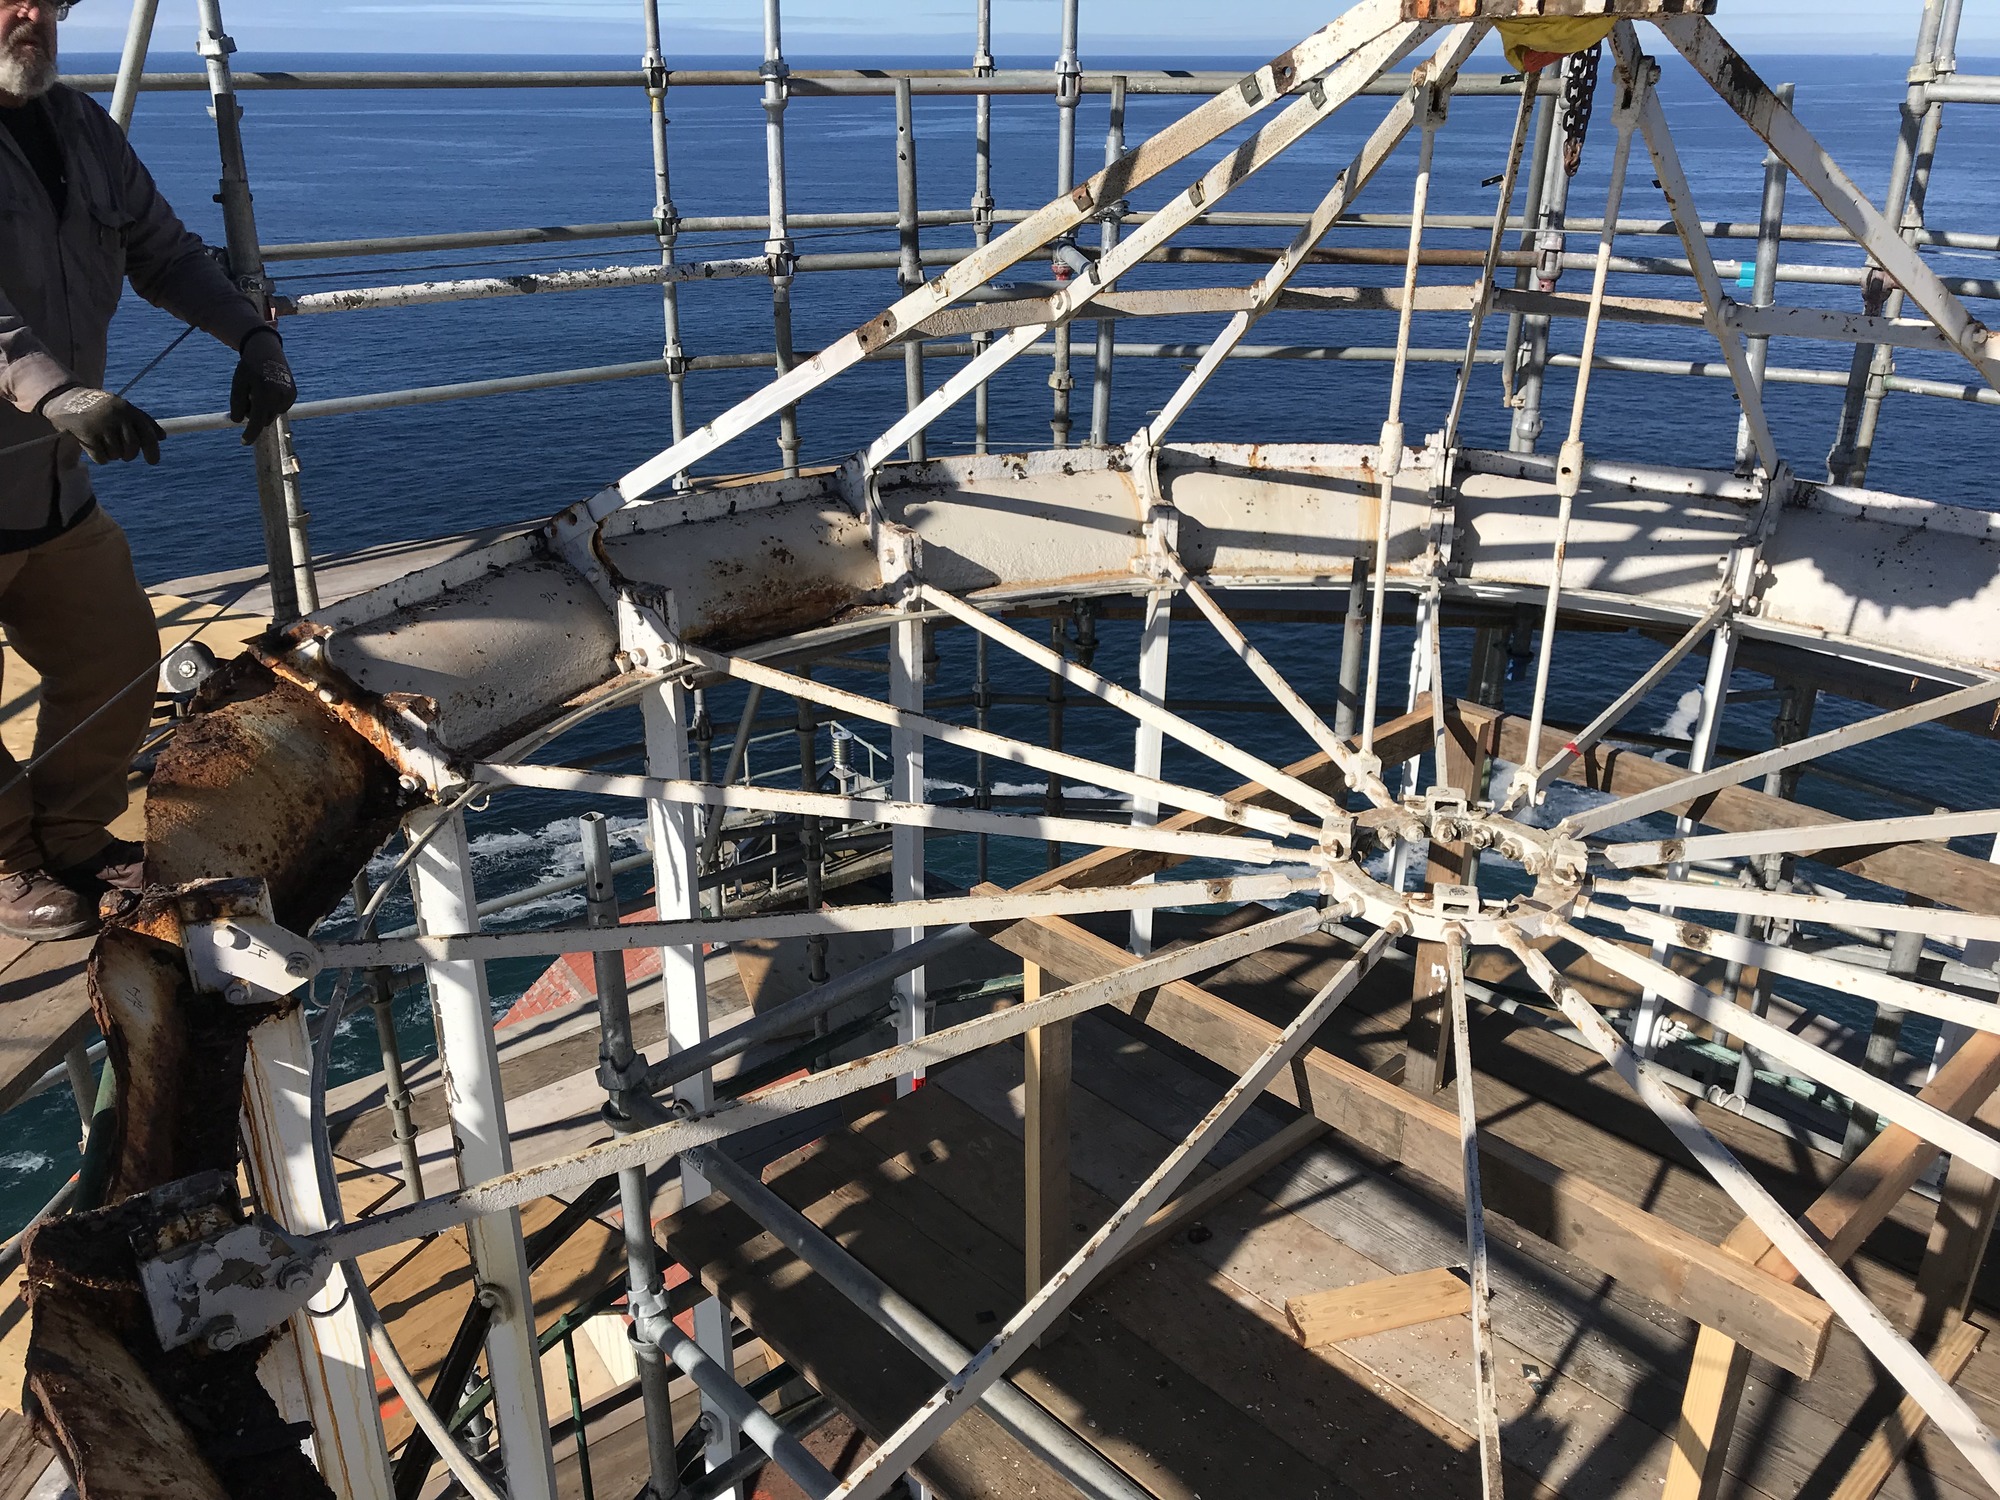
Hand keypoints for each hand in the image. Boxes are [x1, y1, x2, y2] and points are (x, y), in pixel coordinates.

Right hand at [38, 386, 164, 464]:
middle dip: (128, 455)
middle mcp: (117, 416)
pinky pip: (102, 458)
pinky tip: (93, 446)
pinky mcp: (88, 434)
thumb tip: (162, 437)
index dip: (152, 450)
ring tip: (104, 443)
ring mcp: (102, 424)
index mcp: (129, 410)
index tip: (152, 461)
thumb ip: (142, 421)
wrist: (67, 398)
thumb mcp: (122, 408)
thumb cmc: (100, 407)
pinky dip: (99, 457)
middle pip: (132, 449)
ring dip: (112, 454)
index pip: (147, 434)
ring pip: (117, 455)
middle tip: (122, 454)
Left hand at [230, 327, 296, 444]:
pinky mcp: (293, 395)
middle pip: (265, 419)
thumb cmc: (249, 367)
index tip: (243, 442)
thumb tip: (239, 422)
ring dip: (264, 409)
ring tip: (258, 391)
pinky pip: (280, 408)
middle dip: (255, 415)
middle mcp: (279, 396)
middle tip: (248, 398)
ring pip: (273, 414)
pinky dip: (272, 404)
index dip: (250, 434)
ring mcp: (288, 396)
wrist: (267, 350)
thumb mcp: (237, 384)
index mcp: (264, 393)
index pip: (257, 420)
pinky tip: (268, 389)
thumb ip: (237, 404)